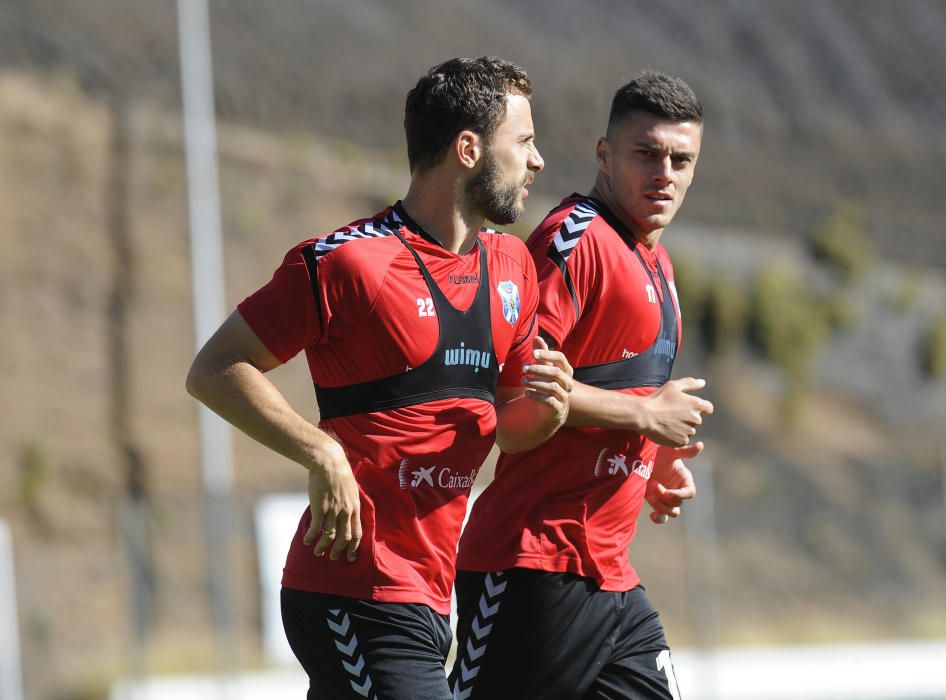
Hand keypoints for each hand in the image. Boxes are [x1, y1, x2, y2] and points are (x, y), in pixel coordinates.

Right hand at [302, 444, 362, 561]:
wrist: (329, 463)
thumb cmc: (339, 473)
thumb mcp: (351, 489)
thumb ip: (349, 502)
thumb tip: (347, 512)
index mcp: (355, 507)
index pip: (357, 532)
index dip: (354, 547)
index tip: (351, 556)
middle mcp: (346, 512)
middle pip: (344, 538)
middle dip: (339, 550)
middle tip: (334, 558)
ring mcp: (333, 511)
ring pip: (329, 536)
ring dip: (323, 547)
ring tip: (318, 552)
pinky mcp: (320, 508)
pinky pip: (316, 528)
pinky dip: (311, 537)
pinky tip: (307, 541)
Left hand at [522, 335, 573, 428]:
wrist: (552, 408)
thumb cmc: (548, 382)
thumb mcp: (545, 367)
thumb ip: (541, 353)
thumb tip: (536, 337)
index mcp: (566, 370)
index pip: (561, 358)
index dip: (548, 355)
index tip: (533, 354)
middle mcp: (567, 382)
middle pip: (556, 372)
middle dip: (538, 369)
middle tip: (523, 368)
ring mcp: (564, 396)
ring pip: (553, 387)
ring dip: (536, 382)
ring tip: (523, 381)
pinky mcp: (558, 408)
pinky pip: (549, 401)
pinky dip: (537, 396)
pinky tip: (527, 393)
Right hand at [641, 377, 713, 447]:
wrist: (644, 416)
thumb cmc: (658, 399)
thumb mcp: (673, 386)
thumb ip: (690, 384)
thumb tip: (702, 383)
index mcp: (696, 404)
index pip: (708, 408)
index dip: (701, 407)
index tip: (689, 408)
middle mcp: (696, 419)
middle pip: (696, 419)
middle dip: (688, 417)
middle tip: (673, 414)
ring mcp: (689, 431)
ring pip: (690, 430)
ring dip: (682, 427)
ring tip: (668, 422)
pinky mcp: (682, 441)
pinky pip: (683, 439)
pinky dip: (677, 436)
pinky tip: (667, 430)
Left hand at [645, 441, 700, 524]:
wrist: (642, 459)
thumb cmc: (659, 453)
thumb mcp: (670, 451)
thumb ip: (684, 451)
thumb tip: (700, 445)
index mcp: (685, 480)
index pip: (689, 493)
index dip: (680, 495)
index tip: (667, 491)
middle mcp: (678, 490)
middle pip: (678, 503)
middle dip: (666, 497)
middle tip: (654, 484)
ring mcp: (668, 498)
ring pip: (672, 512)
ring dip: (662, 507)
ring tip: (651, 495)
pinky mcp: (657, 502)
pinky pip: (662, 517)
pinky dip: (659, 519)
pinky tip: (652, 515)